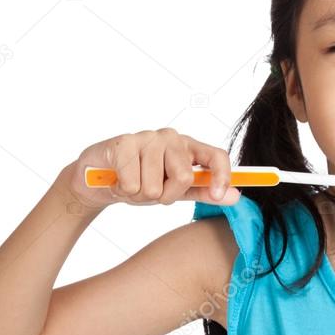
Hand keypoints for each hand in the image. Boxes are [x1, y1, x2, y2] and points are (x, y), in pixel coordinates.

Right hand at [64, 128, 239, 210]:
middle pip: (184, 177)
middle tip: (151, 192)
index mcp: (189, 147)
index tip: (219, 195)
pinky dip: (122, 190)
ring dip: (139, 195)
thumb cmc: (142, 183)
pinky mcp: (123, 143)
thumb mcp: (176, 190)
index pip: (216, 156)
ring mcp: (147, 137)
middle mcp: (171, 137)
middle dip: (165, 195)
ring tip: (131, 185)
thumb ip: (204, 192)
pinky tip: (117, 181)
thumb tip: (237, 196)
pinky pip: (131, 182)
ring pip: (153, 185)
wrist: (98, 181)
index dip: (222, 175)